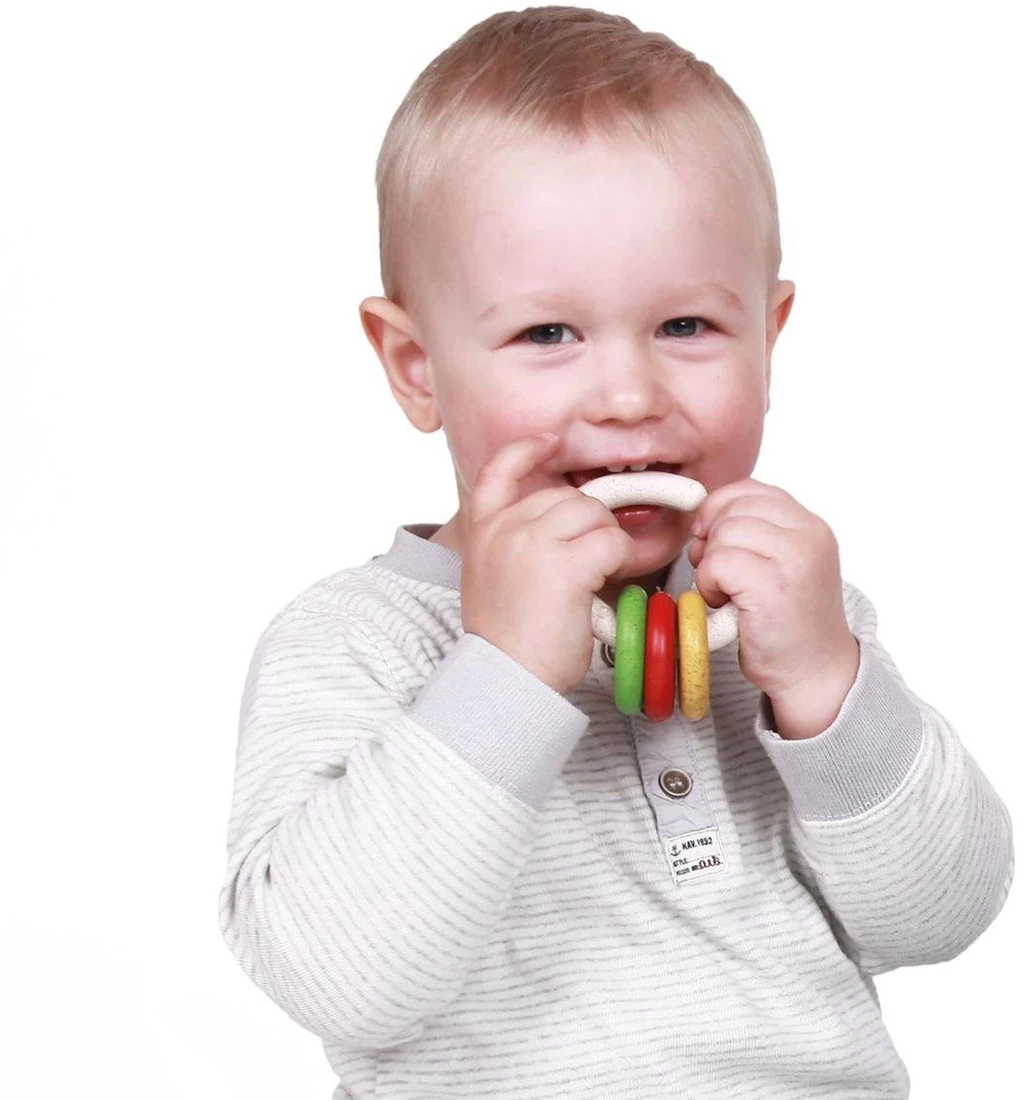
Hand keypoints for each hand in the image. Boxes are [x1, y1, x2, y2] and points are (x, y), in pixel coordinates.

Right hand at [460, 434, 633, 695]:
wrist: (505, 677)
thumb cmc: (507, 639)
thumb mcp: (491, 577)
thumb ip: (515, 543)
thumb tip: (560, 529)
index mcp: (483, 529)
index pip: (500, 470)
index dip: (528, 450)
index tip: (550, 442)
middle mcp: (505, 527)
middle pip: (569, 498)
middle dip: (589, 525)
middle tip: (590, 563)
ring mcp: (533, 542)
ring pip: (595, 516)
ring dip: (606, 543)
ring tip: (594, 578)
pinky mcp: (566, 564)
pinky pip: (612, 544)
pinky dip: (620, 562)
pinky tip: (604, 584)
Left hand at [689, 479, 859, 738]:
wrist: (814, 674)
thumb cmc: (788, 623)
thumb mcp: (782, 563)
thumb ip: (756, 532)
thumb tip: (702, 517)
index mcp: (810, 526)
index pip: (750, 489)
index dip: (719, 510)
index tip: (711, 539)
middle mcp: (809, 536)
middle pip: (733, 509)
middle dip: (712, 539)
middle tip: (719, 574)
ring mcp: (794, 560)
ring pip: (723, 533)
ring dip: (710, 565)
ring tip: (727, 593)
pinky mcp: (773, 587)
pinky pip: (718, 562)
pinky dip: (709, 583)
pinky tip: (725, 604)